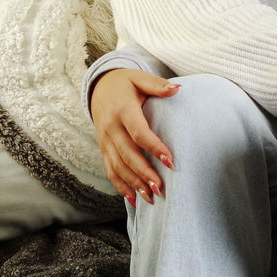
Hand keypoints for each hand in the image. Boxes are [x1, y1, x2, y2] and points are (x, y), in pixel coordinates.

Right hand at [91, 68, 179, 205]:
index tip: (170, 161)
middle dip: (144, 173)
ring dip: (134, 184)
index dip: (154, 147)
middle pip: (127, 155)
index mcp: (122, 110)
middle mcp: (111, 128)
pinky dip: (121, 186)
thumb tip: (177, 89)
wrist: (99, 87)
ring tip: (151, 197)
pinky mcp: (103, 148)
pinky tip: (134, 199)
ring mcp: (105, 140)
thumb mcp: (139, 78)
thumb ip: (157, 85)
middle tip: (161, 187)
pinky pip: (110, 170)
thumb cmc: (125, 83)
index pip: (139, 133)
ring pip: (118, 166)